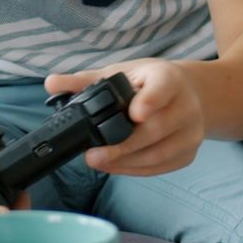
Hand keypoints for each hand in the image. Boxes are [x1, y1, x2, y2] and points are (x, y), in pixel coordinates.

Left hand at [44, 60, 205, 176]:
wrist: (187, 94)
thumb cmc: (147, 82)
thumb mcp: (120, 74)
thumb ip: (85, 80)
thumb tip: (50, 83)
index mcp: (168, 78)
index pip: (163, 89)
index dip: (149, 102)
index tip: (134, 114)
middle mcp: (186, 105)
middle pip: (157, 129)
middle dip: (123, 145)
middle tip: (93, 155)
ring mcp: (191, 132)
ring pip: (159, 153)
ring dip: (126, 162)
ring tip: (98, 162)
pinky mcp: (188, 154)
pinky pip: (160, 167)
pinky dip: (135, 169)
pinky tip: (114, 166)